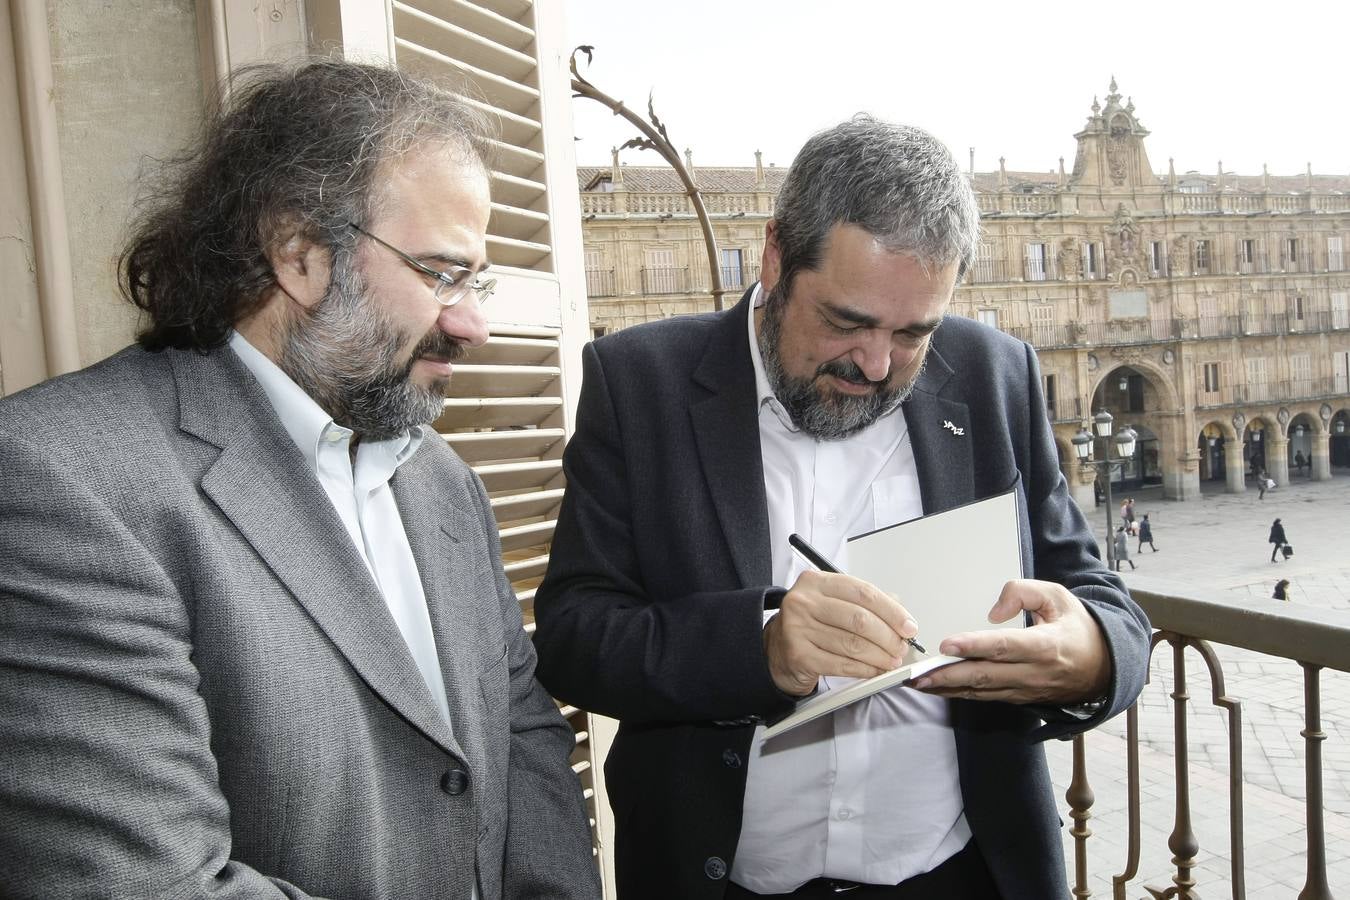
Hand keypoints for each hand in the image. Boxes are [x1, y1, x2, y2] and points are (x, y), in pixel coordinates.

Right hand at [763, 570, 917, 695]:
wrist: (776, 651)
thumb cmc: (809, 625)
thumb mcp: (833, 603)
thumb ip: (865, 603)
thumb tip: (900, 614)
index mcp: (815, 583)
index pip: (863, 592)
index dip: (891, 611)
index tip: (908, 626)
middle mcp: (803, 602)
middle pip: (859, 619)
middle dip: (888, 636)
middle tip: (901, 647)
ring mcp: (798, 629)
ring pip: (853, 644)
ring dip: (880, 656)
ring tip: (892, 660)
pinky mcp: (800, 655)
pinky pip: (842, 664)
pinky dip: (865, 669)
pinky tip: (875, 669)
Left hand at [910, 579, 1109, 703]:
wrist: (1104, 666)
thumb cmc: (1077, 626)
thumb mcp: (1058, 597)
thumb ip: (1023, 593)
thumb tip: (992, 613)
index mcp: (1046, 645)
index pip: (1004, 646)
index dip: (974, 646)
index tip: (947, 645)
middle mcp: (1035, 672)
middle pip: (986, 675)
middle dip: (948, 676)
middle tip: (917, 674)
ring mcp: (1027, 689)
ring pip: (982, 691)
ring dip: (948, 688)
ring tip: (917, 683)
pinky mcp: (1020, 698)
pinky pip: (986, 697)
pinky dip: (960, 694)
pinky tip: (938, 689)